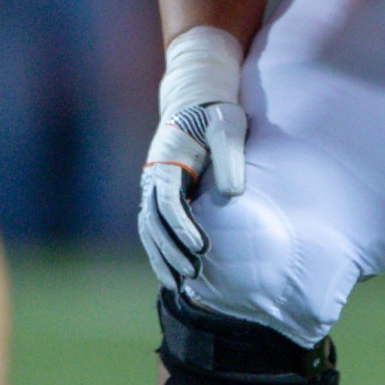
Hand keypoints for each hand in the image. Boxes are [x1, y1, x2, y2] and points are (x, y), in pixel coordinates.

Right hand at [138, 100, 247, 291]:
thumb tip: (234, 193)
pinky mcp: (163, 194)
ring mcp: (155, 186)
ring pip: (149, 229)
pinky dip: (161, 251)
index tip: (202, 247)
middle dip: (170, 251)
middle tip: (194, 274)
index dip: (183, 226)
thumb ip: (230, 156)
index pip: (169, 201)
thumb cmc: (216, 112)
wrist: (197, 99)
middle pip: (154, 222)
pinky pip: (155, 227)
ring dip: (162, 257)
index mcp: (166, 160)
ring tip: (180, 285)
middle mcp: (154, 176)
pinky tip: (174, 273)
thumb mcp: (228, 126)